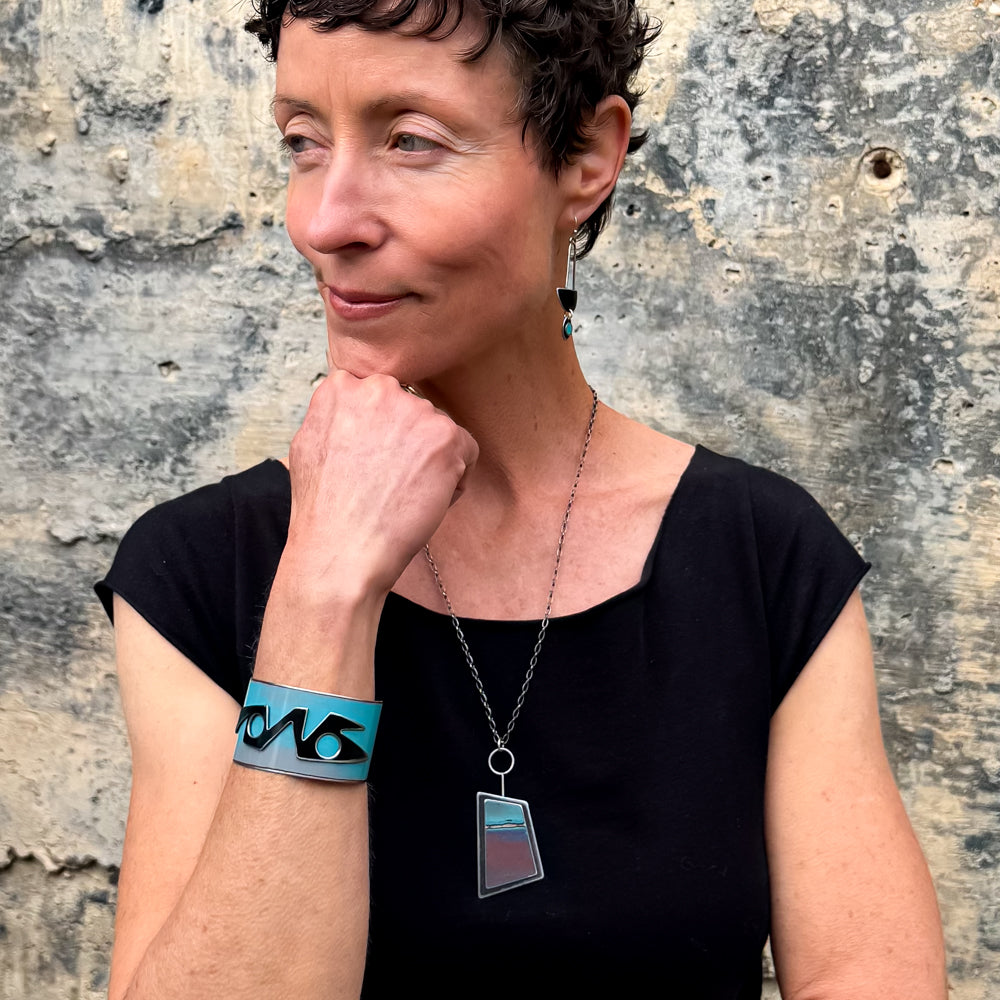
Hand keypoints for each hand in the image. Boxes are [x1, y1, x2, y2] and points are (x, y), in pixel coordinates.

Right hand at [281, 370, 477, 598]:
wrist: (342, 549)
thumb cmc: (325, 510)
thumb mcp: (310, 443)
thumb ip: (336, 414)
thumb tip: (355, 409)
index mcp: (342, 387)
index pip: (378, 395)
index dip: (380, 431)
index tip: (373, 460)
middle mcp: (379, 389)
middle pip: (411, 410)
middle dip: (407, 442)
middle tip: (388, 481)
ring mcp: (414, 410)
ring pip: (438, 431)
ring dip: (430, 461)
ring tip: (402, 494)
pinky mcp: (445, 436)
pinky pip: (467, 451)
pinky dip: (455, 479)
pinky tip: (424, 500)